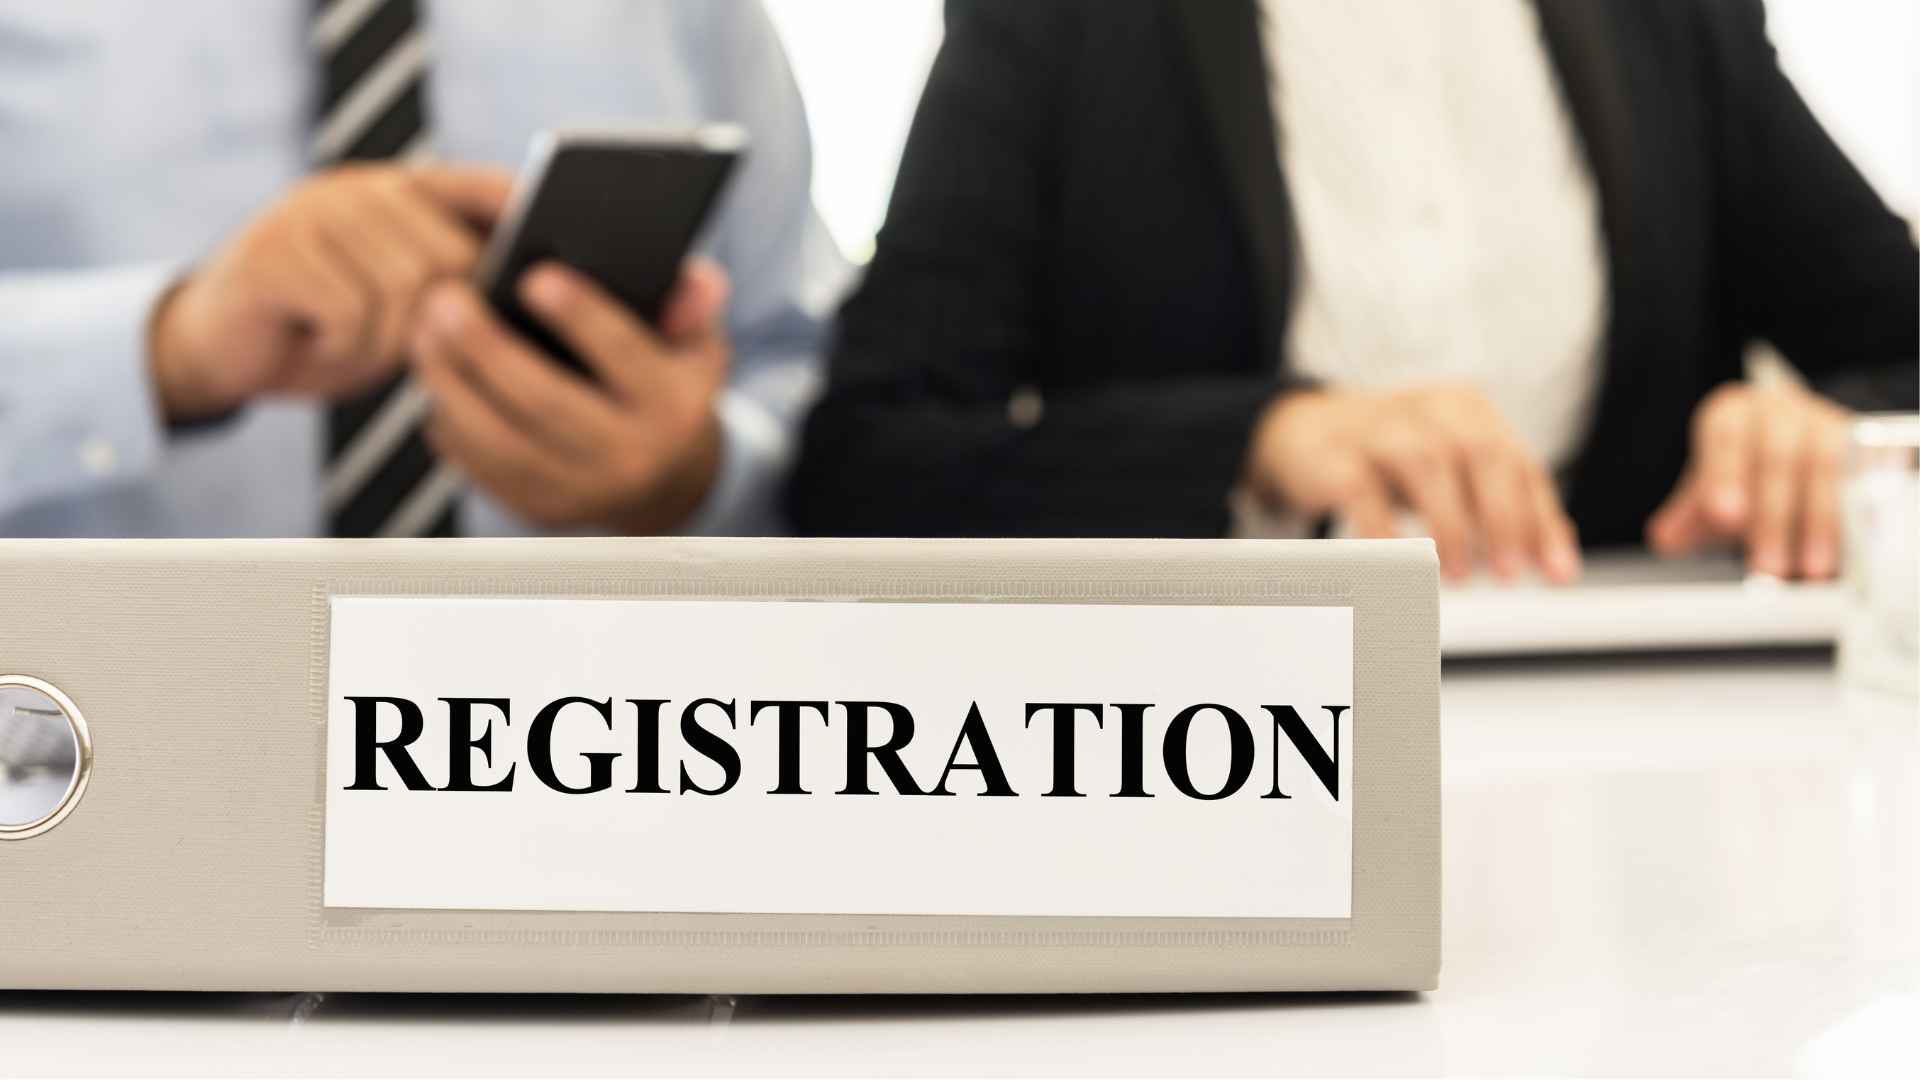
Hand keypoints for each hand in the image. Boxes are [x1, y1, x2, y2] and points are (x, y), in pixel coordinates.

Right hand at [147, 164, 512, 421]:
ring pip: (403, 287)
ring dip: (388, 342)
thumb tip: (524, 299)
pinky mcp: (275, 252)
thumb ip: (448, 289)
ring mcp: (312, 214)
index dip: (519, 211)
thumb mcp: (397, 309)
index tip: (554, 241)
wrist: (217, 352)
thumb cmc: (325, 332)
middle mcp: (355, 190)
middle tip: (406, 351)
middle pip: (448, 255)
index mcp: (394, 195)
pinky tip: (320, 345)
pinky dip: (346, 349)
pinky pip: (351, 311)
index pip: (477, 187)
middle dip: (440, 320)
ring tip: (357, 350)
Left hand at [410, 259, 730, 532]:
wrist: (667, 481)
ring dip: (452, 384)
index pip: (626, 356)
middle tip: (445, 299)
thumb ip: (692, 304)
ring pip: (499, 440)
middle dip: (487, 348)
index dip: (580, 317)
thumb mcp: (697, 346)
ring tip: (424, 333)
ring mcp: (583, 491)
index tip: (533, 276)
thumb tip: (693, 279)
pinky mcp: (541, 510)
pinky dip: (450, 423)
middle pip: (545, 402)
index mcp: (673, 406)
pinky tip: (437, 381)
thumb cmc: (669, 390)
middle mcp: (631, 457)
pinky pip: (482, 468)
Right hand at [1244, 384, 1580, 582]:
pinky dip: (1383, 528)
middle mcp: (1426, 409)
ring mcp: (1376, 428)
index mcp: (1466, 409)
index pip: (1518, 464)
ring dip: (1449, 524)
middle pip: (1480, 452)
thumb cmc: (1389, 458)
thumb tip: (1552, 559)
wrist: (1301, 430)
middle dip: (1503, 517)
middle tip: (1509, 573)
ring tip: (1457, 575)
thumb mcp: (1449, 471)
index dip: (1541, 520)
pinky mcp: (1332, 454)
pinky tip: (1398, 561)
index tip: (1556, 573)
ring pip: (1425, 462)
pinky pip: (1360, 488)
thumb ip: (1499, 506)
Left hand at [1646, 381, 1850, 578]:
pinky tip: (1844, 551)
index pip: (1725, 436)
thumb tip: (1665, 539)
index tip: (1722, 516)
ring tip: (1809, 569)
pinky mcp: (1859, 445)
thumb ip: (1690, 513)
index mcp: (1732, 414)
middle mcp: (1779, 412)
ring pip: (1824, 469)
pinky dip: (1853, 516)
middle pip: (1777, 459)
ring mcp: (1824, 424)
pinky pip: (1859, 479)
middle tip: (1766, 566)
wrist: (1800, 436)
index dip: (1723, 474)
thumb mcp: (1714, 485)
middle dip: (1772, 517)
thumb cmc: (1748, 463)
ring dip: (1818, 524)